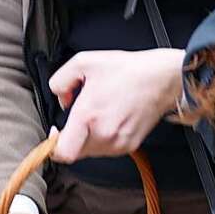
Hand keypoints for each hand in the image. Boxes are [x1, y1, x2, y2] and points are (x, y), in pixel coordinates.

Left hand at [50, 48, 183, 163]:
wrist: (161, 78)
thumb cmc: (127, 70)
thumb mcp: (84, 62)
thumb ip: (60, 81)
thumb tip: (62, 100)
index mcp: (88, 115)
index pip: (63, 152)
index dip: (53, 147)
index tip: (55, 134)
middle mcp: (103, 134)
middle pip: (75, 151)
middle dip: (72, 135)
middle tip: (79, 117)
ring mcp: (118, 142)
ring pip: (90, 151)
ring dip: (87, 137)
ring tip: (98, 114)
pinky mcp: (130, 145)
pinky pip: (106, 149)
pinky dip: (103, 137)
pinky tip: (109, 118)